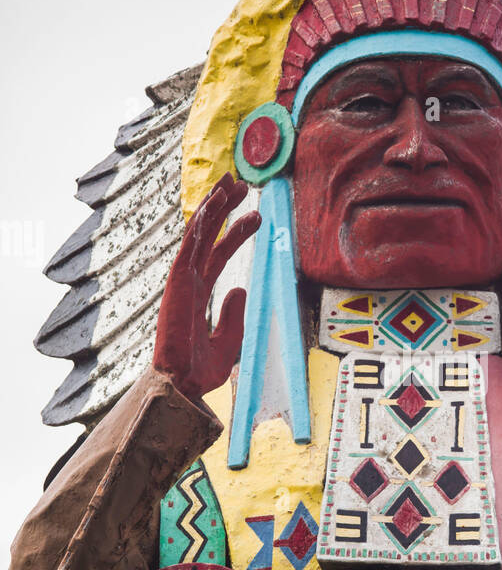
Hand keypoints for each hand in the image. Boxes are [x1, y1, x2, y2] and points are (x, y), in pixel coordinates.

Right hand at [153, 174, 259, 400]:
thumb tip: (240, 291)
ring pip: (197, 234)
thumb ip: (234, 315)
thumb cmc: (200, 371)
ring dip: (213, 206)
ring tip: (230, 183)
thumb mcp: (230, 341)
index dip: (234, 232)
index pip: (218, 254)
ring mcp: (181, 280)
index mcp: (197, 293)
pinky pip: (190, 246)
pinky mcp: (178, 283)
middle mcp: (188, 282)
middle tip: (241, 184)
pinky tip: (212, 204)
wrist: (184, 385)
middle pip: (207, 235)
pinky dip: (200, 224)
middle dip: (223, 208)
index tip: (254, 215)